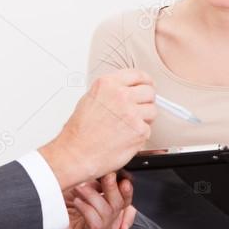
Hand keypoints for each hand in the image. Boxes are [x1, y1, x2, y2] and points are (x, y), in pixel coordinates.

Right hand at [40, 69, 155, 189]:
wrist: (76, 154)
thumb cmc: (79, 132)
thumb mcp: (91, 98)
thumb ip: (111, 91)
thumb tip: (128, 90)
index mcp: (108, 84)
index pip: (138, 75)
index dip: (145, 82)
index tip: (147, 86)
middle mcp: (121, 95)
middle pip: (149, 92)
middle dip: (145, 101)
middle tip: (137, 110)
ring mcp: (132, 113)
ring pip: (152, 110)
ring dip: (144, 119)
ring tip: (128, 126)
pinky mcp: (139, 130)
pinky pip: (148, 129)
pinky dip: (140, 135)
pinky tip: (126, 137)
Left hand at [46, 172, 133, 228]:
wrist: (36, 212)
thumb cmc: (56, 198)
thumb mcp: (81, 184)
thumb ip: (97, 180)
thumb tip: (110, 169)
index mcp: (104, 207)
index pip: (126, 202)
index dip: (127, 191)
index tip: (123, 179)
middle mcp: (103, 221)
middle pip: (121, 206)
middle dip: (113, 189)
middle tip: (106, 176)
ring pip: (108, 213)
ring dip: (93, 196)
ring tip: (79, 189)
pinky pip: (96, 224)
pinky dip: (87, 209)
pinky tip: (76, 202)